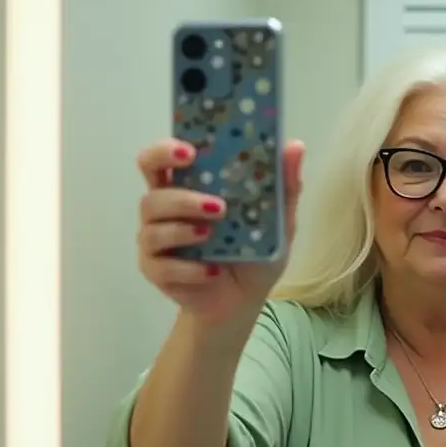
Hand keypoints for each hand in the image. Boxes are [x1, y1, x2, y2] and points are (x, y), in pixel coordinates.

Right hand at [136, 137, 303, 326]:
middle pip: (150, 194)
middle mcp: (163, 212)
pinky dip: (189, 269)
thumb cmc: (254, 253)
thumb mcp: (277, 221)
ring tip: (212, 234)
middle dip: (180, 197)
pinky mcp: (156, 272)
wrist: (244, 301)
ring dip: (183, 230)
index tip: (190, 151)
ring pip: (153, 229)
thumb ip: (284, 186)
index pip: (159, 160)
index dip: (165, 151)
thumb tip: (295, 145)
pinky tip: (212, 271)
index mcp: (185, 188)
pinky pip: (163, 267)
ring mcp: (156, 244)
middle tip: (217, 205)